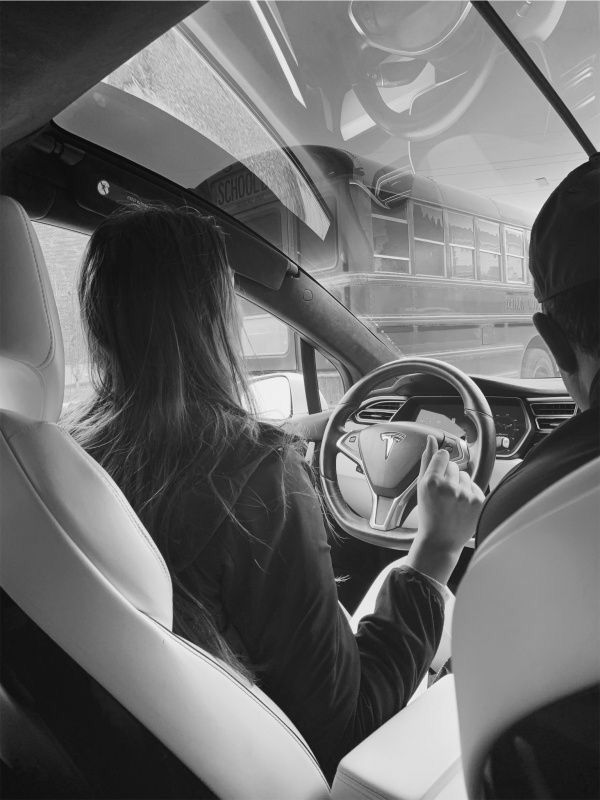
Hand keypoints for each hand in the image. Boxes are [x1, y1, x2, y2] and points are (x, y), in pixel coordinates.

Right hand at [406, 435, 484, 584]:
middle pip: (455, 466)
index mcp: (432, 482)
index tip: (438, 478)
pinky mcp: (479, 502)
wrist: (440, 541)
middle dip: (449, 477)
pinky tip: (462, 506)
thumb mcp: (421, 487)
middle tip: (443, 495)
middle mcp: (449, 487)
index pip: (443, 456)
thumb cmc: (429, 513)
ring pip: (466, 475)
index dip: (440, 466)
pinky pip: (475, 486)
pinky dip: (470, 493)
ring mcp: (465, 495)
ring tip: (452, 502)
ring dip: (460, 485)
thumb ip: (427, 460)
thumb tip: (431, 439)